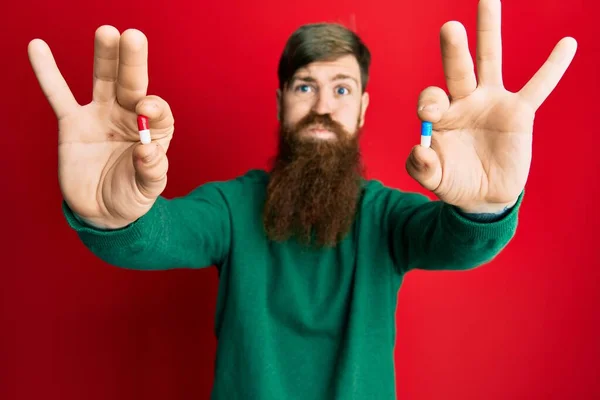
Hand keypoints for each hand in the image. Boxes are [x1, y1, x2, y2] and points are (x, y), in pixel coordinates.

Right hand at [28, 26, 173, 228]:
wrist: (102, 210)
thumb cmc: (131, 196)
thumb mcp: (147, 189)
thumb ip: (151, 171)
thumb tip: (147, 151)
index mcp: (155, 132)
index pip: (158, 111)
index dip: (154, 107)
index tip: (145, 109)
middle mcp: (130, 117)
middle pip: (133, 84)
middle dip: (134, 61)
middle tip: (134, 37)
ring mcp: (101, 116)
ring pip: (104, 81)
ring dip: (105, 57)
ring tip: (107, 32)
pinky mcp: (73, 123)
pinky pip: (59, 95)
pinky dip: (48, 72)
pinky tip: (37, 46)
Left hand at [406, 0, 576, 212]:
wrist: (483, 195)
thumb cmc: (455, 181)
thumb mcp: (434, 180)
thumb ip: (421, 168)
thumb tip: (419, 150)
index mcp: (440, 115)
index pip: (430, 98)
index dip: (429, 102)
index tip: (430, 115)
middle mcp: (464, 101)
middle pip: (457, 69)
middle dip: (453, 49)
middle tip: (450, 28)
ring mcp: (492, 102)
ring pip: (490, 61)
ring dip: (488, 32)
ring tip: (488, 0)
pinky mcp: (519, 113)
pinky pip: (538, 87)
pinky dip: (553, 68)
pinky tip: (567, 44)